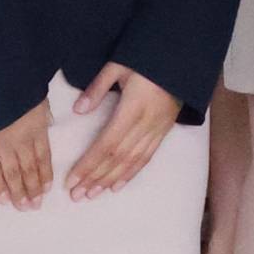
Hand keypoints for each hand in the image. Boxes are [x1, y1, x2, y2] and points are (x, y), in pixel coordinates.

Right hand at [0, 99, 53, 207]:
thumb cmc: (11, 83)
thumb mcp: (33, 93)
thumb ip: (40, 109)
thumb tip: (48, 122)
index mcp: (36, 126)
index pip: (44, 156)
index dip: (45, 174)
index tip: (47, 189)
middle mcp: (22, 141)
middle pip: (30, 169)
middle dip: (34, 189)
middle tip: (36, 206)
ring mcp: (2, 147)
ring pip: (14, 175)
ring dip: (20, 193)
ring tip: (24, 207)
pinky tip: (4, 200)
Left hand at [67, 63, 180, 195]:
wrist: (182, 58)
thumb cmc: (147, 58)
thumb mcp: (119, 65)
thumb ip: (98, 87)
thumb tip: (78, 110)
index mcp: (132, 108)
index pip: (106, 144)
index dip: (89, 164)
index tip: (72, 179)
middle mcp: (145, 124)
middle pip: (117, 158)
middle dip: (95, 178)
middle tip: (76, 195)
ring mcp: (156, 130)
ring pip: (131, 162)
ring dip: (110, 181)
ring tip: (92, 195)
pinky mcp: (164, 131)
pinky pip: (146, 158)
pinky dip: (131, 174)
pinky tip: (117, 186)